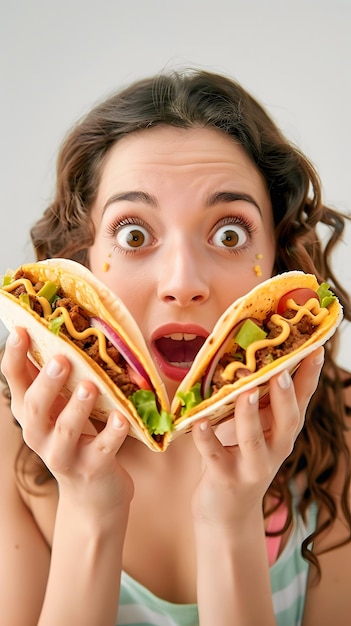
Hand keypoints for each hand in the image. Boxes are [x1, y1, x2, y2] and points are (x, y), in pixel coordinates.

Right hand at [1, 327, 133, 511]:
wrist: (92, 492)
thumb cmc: (76, 436)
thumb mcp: (58, 406)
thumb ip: (54, 377)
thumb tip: (58, 329)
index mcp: (30, 412)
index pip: (15, 381)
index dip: (14, 356)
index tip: (21, 330)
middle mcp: (39, 434)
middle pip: (33, 407)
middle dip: (47, 383)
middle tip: (62, 360)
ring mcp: (63, 454)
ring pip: (64, 431)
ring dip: (77, 408)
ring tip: (90, 387)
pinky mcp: (91, 468)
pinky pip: (102, 449)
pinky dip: (111, 433)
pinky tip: (121, 418)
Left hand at [191, 348, 323, 527]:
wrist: (228, 511)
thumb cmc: (240, 456)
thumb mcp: (258, 427)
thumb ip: (261, 400)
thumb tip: (256, 356)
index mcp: (284, 430)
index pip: (302, 400)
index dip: (310, 375)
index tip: (317, 348)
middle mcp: (275, 448)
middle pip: (287, 421)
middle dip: (285, 395)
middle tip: (281, 371)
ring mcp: (251, 466)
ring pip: (253, 439)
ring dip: (249, 416)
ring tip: (246, 392)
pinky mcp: (225, 478)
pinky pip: (215, 456)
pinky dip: (207, 439)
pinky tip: (200, 423)